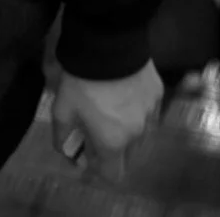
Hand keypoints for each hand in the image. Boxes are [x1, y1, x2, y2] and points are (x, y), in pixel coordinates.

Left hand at [52, 64, 162, 181]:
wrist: (109, 43)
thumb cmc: (81, 81)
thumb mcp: (61, 110)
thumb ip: (63, 138)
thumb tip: (69, 153)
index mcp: (113, 142)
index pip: (113, 175)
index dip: (99, 169)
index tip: (88, 154)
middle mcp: (137, 134)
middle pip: (128, 158)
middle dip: (112, 152)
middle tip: (96, 131)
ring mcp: (151, 114)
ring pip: (141, 137)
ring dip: (127, 135)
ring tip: (111, 112)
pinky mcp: (158, 95)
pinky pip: (149, 115)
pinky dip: (137, 114)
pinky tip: (124, 96)